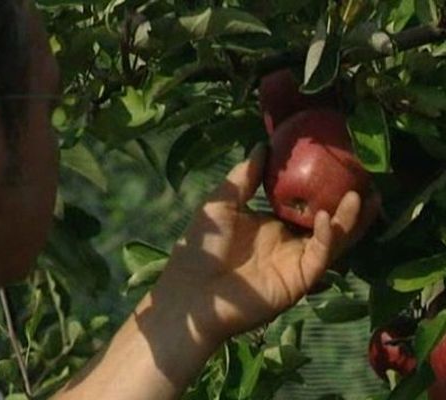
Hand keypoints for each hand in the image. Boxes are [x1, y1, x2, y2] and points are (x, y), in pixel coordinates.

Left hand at [157, 143, 380, 345]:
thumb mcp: (221, 203)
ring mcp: (295, 261)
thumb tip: (262, 146)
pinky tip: (325, 217)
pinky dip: (326, 238)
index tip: (340, 163)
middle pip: (327, 221)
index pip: (305, 204)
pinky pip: (319, 257)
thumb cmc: (201, 246)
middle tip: (367, 180)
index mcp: (272, 224)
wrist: (191, 290)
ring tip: (363, 195)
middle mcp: (289, 242)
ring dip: (348, 220)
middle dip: (348, 204)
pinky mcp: (298, 280)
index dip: (323, 187)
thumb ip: (244, 177)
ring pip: (332, 239)